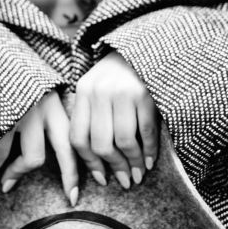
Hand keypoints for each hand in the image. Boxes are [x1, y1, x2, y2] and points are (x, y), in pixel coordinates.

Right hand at [0, 90, 77, 205]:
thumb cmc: (16, 72)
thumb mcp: (40, 90)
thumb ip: (48, 116)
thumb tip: (47, 156)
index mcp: (55, 104)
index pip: (69, 146)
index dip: (71, 175)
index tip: (74, 198)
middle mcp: (37, 109)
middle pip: (36, 158)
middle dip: (20, 178)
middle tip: (12, 191)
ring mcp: (12, 112)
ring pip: (5, 156)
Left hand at [69, 51, 157, 189]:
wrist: (146, 47)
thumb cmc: (121, 74)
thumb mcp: (99, 89)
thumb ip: (93, 117)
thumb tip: (97, 162)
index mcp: (83, 91)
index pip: (78, 136)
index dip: (89, 163)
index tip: (101, 179)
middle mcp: (99, 91)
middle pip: (100, 142)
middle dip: (114, 167)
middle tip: (124, 181)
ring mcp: (122, 91)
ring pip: (123, 140)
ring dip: (132, 163)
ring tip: (138, 174)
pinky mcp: (145, 93)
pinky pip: (146, 131)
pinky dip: (149, 151)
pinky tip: (149, 161)